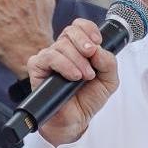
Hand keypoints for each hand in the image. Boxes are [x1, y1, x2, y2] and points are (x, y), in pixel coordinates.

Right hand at [27, 18, 118, 145]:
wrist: (75, 120)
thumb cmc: (88, 99)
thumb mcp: (109, 80)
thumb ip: (109, 63)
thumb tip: (98, 50)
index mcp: (78, 48)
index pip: (79, 26)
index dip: (88, 29)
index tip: (97, 42)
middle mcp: (62, 50)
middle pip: (70, 31)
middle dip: (84, 42)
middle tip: (92, 56)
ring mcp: (49, 58)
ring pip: (61, 45)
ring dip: (77, 60)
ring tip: (84, 76)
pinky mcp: (37, 67)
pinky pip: (49, 57)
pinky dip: (64, 65)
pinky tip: (73, 76)